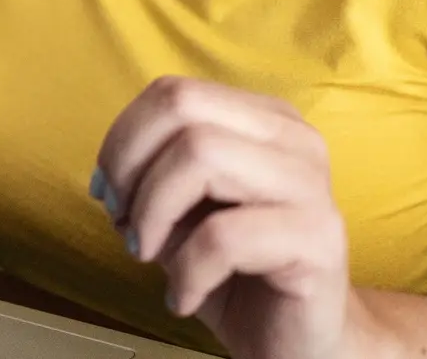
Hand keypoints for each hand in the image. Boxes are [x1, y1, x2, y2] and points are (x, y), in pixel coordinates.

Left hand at [95, 77, 373, 358]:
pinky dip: (185, 272)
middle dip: (133, 170)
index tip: (109, 193)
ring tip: (152, 259)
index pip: (174, 92)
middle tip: (127, 226)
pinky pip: (223, 237)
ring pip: (201, 156)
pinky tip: (184, 297)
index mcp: (264, 120)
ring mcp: (310, 185)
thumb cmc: (240, 275)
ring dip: (154, 215)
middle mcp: (293, 139)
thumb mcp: (186, 215)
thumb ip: (153, 180)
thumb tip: (109, 176)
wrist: (302, 342)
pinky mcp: (317, 239)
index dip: (124, 140)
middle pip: (183, 111)